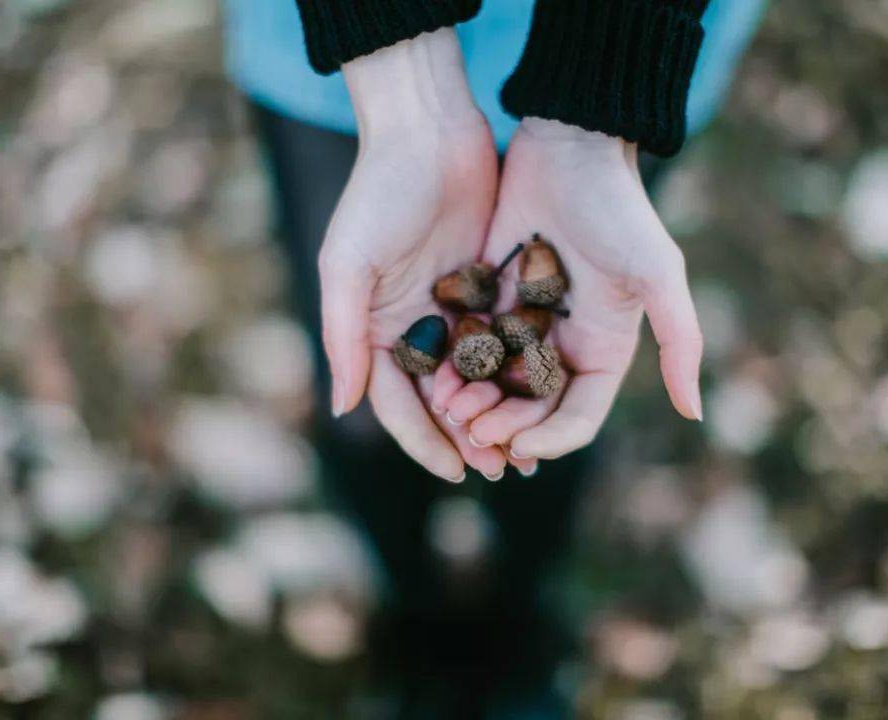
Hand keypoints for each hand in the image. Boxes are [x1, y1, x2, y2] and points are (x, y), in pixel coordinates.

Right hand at [320, 29, 507, 480]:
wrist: (427, 129)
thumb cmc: (377, 193)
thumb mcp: (348, 265)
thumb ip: (345, 336)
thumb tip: (343, 409)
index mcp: (375, 329)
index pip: (398, 403)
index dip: (425, 440)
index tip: (457, 471)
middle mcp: (411, 326)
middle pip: (440, 399)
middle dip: (468, 436)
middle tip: (501, 469)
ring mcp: (450, 307)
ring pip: (476, 376)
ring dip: (497, 412)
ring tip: (527, 447)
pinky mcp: (484, 285)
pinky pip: (503, 339)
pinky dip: (518, 370)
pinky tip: (544, 395)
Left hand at [450, 118, 703, 459]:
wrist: (569, 145)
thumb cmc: (618, 208)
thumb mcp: (658, 273)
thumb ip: (679, 341)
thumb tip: (694, 413)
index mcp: (602, 351)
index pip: (576, 418)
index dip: (549, 440)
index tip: (517, 446)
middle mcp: (562, 346)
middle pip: (528, 410)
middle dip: (501, 426)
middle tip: (470, 428)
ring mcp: (521, 324)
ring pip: (491, 384)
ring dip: (472, 403)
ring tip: (447, 407)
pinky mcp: (486, 298)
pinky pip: (466, 346)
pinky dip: (451, 366)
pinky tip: (433, 376)